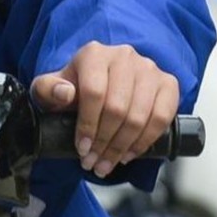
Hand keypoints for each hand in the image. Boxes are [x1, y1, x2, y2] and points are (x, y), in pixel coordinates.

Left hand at [31, 41, 179, 178]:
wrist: (101, 83)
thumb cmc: (75, 87)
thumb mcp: (51, 88)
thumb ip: (48, 89)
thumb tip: (64, 93)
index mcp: (94, 54)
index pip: (94, 93)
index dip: (88, 125)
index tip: (83, 148)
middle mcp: (124, 56)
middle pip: (118, 108)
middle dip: (104, 142)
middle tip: (94, 163)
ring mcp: (149, 69)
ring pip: (139, 116)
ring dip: (123, 147)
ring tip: (109, 163)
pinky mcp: (168, 83)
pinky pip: (162, 117)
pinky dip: (146, 141)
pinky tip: (130, 153)